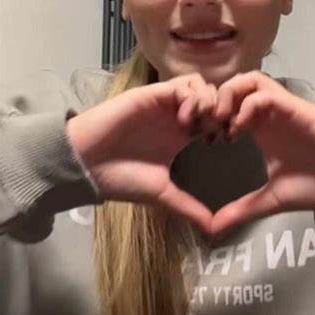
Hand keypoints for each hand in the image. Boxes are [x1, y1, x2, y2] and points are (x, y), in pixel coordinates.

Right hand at [66, 73, 220, 233]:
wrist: (87, 166)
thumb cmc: (120, 179)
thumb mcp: (162, 195)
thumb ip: (189, 207)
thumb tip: (214, 231)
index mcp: (182, 135)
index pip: (216, 117)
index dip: (228, 126)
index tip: (227, 143)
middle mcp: (176, 116)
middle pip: (213, 96)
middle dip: (224, 111)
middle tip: (221, 132)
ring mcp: (164, 104)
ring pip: (201, 85)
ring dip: (209, 103)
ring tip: (201, 127)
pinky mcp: (152, 95)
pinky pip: (183, 84)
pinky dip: (191, 98)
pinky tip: (185, 122)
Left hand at [209, 71, 314, 236]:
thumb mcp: (269, 200)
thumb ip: (240, 210)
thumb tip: (212, 230)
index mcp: (258, 129)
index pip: (227, 106)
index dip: (208, 118)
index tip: (201, 141)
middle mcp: (266, 114)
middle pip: (232, 86)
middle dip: (213, 102)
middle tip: (205, 129)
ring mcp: (279, 108)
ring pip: (247, 79)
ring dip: (229, 96)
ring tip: (221, 124)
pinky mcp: (292, 107)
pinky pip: (263, 91)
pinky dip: (246, 104)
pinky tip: (240, 129)